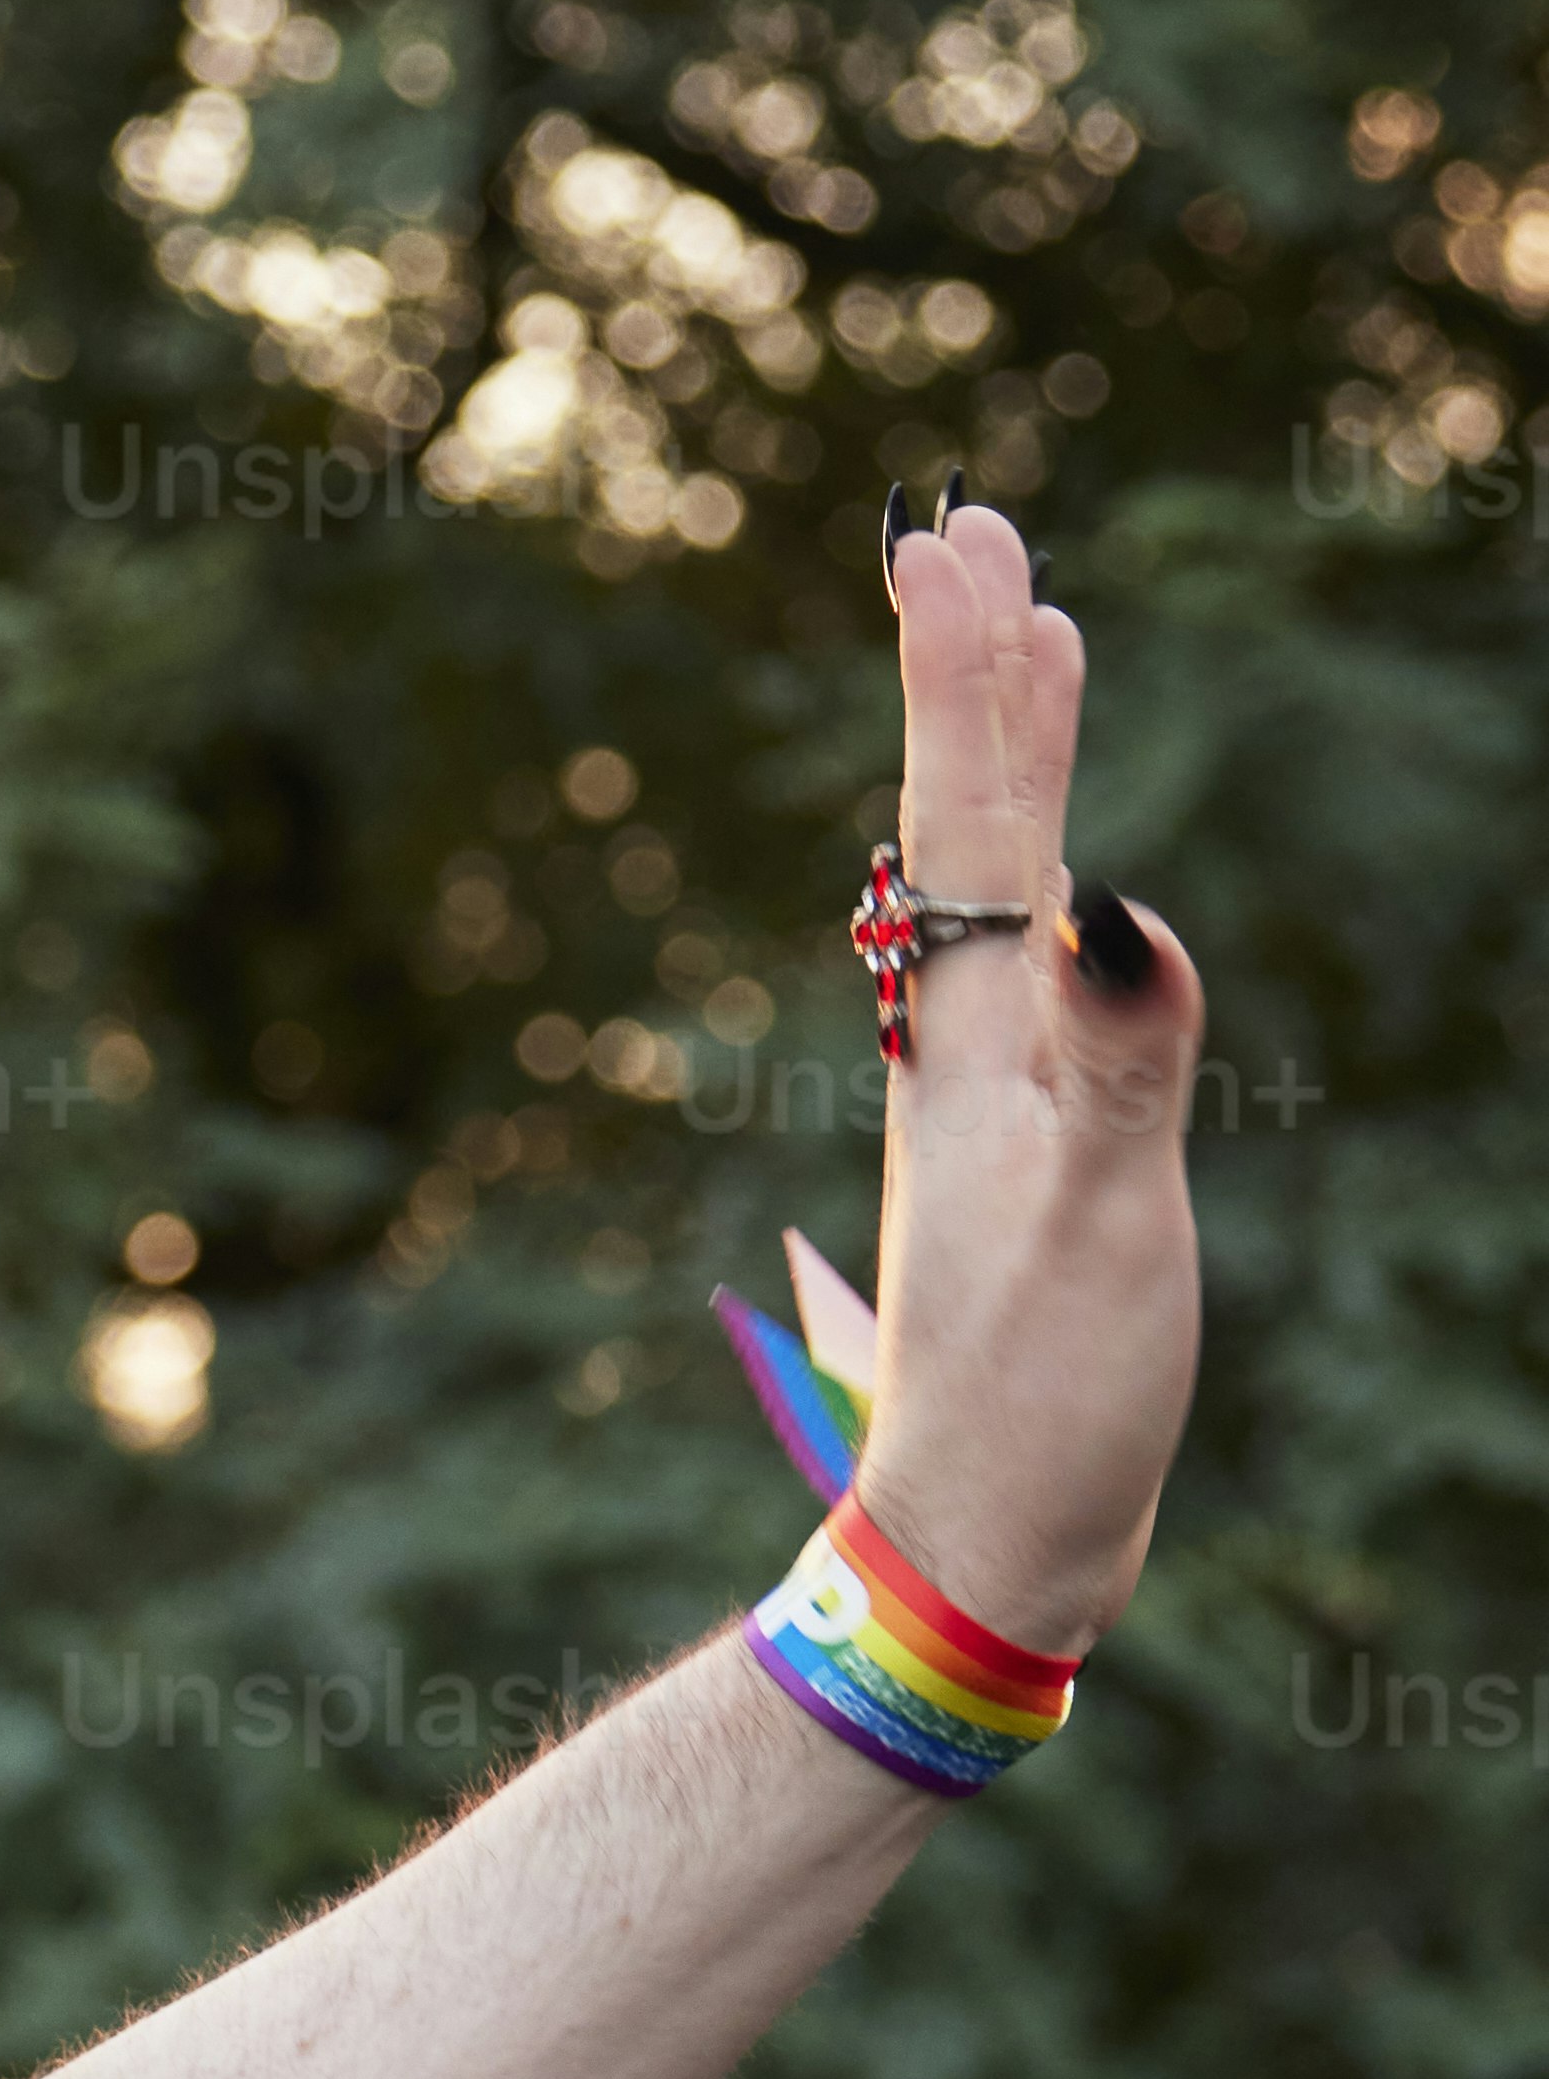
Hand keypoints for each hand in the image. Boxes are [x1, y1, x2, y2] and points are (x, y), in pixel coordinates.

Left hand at [851, 493, 1204, 1656]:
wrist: (980, 1548)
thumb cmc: (1043, 1402)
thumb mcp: (1103, 1226)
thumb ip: (1124, 1066)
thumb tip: (1118, 911)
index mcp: (977, 1054)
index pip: (975, 830)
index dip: (972, 688)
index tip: (954, 547)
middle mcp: (964, 1057)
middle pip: (964, 830)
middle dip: (969, 680)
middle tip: (957, 530)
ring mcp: (990, 1105)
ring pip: (987, 889)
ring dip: (995, 759)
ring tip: (1011, 644)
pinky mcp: (1026, 1159)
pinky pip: (1027, 975)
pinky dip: (1038, 883)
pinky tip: (1054, 880)